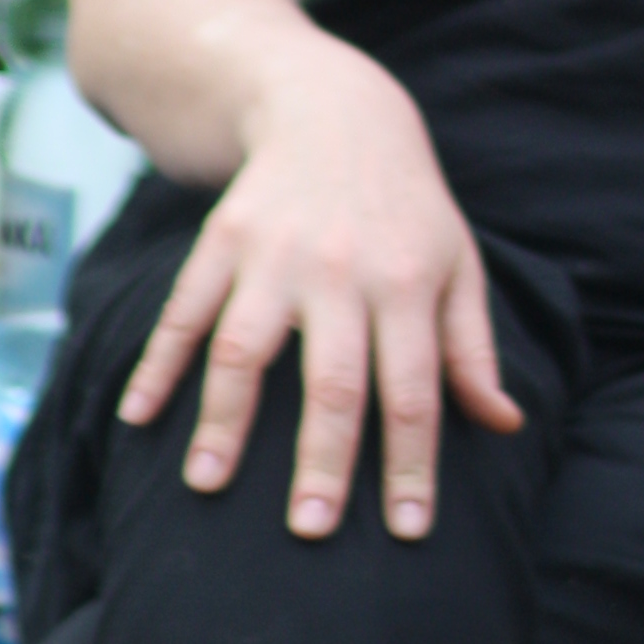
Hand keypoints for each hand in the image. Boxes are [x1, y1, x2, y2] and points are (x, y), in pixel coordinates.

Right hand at [115, 40, 521, 538]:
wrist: (337, 111)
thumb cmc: (408, 208)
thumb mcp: (458, 263)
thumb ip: (473, 349)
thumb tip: (505, 424)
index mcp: (409, 284)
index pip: (416, 391)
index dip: (412, 463)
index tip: (408, 531)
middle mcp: (343, 273)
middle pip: (333, 382)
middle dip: (322, 461)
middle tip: (309, 532)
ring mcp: (275, 255)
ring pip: (245, 350)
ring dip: (224, 422)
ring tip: (207, 487)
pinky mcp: (222, 240)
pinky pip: (184, 313)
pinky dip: (158, 364)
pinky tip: (139, 417)